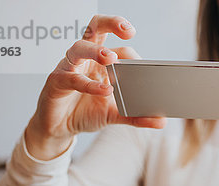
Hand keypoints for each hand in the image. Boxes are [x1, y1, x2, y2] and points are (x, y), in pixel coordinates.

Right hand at [26, 15, 166, 159]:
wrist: (60, 128)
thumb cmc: (86, 112)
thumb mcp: (116, 114)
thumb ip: (137, 116)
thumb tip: (162, 121)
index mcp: (101, 62)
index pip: (121, 49)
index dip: (134, 57)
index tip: (146, 69)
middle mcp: (85, 59)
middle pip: (96, 28)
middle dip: (111, 23)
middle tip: (127, 30)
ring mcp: (69, 67)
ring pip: (80, 47)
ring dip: (96, 50)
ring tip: (111, 58)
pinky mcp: (57, 82)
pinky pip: (73, 78)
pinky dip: (89, 84)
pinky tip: (104, 90)